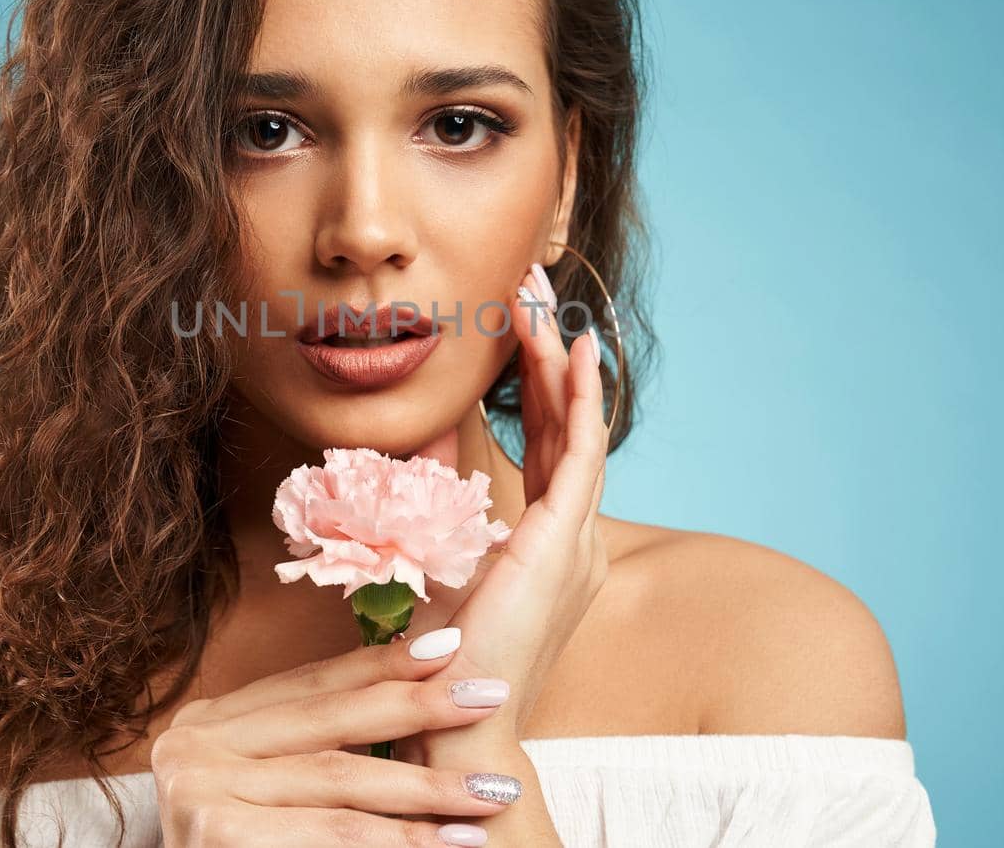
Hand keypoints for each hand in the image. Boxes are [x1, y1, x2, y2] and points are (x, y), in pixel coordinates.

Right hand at [151, 627, 525, 845]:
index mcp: (210, 722)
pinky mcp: (216, 835)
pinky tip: (444, 844)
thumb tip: (419, 679)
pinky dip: (394, 840)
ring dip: (424, 789)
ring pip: (337, 780)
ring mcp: (197, 792)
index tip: (455, 648)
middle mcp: (192, 746)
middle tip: (491, 697)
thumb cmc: (255, 846)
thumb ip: (316, 740)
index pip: (311, 682)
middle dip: (418, 709)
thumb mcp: (274, 783)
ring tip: (488, 793)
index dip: (384, 662)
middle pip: (330, 721)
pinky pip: (329, 833)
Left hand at [401, 262, 610, 755]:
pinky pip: (584, 454)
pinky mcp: (565, 542)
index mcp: (551, 542)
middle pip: (570, 424)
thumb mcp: (434, 552)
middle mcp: (575, 535)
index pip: (550, 442)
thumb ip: (436, 493)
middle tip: (532, 290)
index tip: (519, 325)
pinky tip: (576, 351)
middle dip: (550, 352)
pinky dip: (584, 399)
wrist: (454, 713)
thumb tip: (419, 434)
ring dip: (561, 360)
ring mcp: (577, 538)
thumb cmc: (441, 652)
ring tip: (543, 301)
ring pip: (580, 427)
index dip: (537, 380)